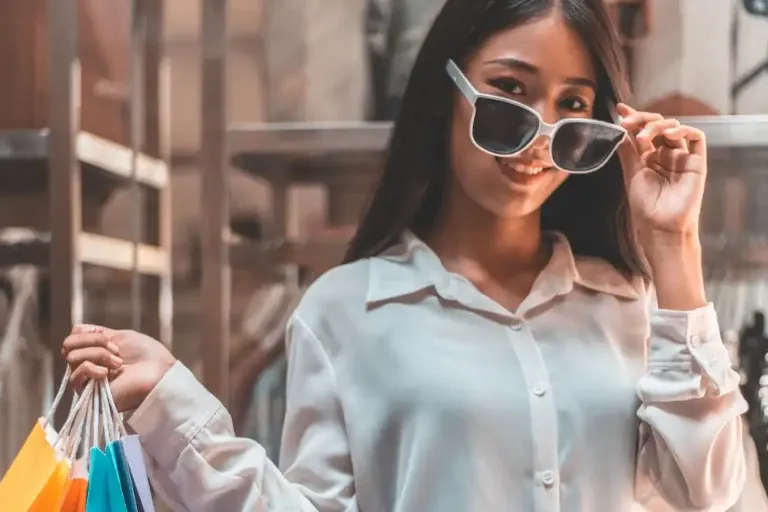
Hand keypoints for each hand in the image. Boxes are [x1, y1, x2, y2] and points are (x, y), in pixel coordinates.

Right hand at [62, 325, 175, 411]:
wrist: (159, 372)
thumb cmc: (147, 354)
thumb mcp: (121, 336)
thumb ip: (97, 333)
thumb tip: (76, 329)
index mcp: (96, 351)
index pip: (73, 337)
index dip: (88, 333)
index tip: (111, 338)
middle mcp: (89, 365)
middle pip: (69, 346)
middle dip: (93, 342)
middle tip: (116, 350)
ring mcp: (88, 380)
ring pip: (72, 358)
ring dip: (98, 355)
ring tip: (118, 363)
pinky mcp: (89, 395)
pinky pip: (75, 376)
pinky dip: (91, 369)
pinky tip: (107, 373)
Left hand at [616, 103, 706, 241]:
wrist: (660, 227)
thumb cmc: (646, 206)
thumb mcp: (632, 173)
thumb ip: (627, 151)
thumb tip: (617, 129)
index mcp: (649, 157)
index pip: (642, 131)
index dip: (633, 118)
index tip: (619, 109)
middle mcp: (666, 154)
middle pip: (657, 126)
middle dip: (642, 120)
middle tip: (626, 122)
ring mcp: (681, 157)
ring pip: (674, 128)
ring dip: (657, 126)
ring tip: (642, 137)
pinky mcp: (696, 162)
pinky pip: (696, 138)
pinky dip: (683, 130)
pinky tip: (669, 134)